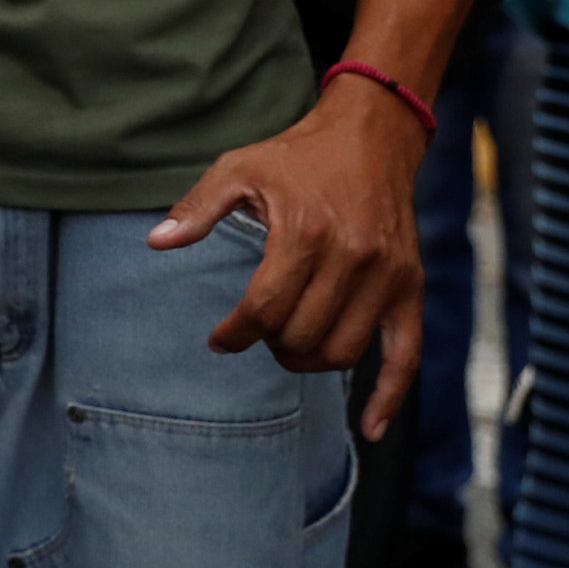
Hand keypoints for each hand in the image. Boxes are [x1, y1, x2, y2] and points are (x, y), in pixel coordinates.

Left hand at [150, 81, 425, 438]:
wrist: (370, 138)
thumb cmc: (295, 157)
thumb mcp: (237, 168)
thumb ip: (197, 208)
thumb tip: (158, 243)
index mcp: (305, 232)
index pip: (265, 309)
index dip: (235, 334)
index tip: (219, 338)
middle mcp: (352, 258)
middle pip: (302, 336)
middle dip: (269, 344)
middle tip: (256, 330)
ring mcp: (387, 277)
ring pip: (342, 352)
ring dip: (307, 360)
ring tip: (287, 340)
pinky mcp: (411, 288)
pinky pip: (407, 355)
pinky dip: (389, 397)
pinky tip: (369, 429)